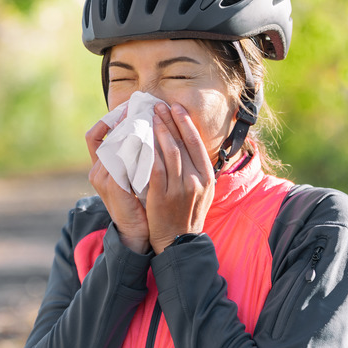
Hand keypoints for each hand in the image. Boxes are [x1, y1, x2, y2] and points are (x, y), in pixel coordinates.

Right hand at [86, 118, 150, 253]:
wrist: (137, 233)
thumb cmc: (139, 203)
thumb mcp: (134, 176)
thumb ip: (134, 156)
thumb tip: (147, 130)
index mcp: (100, 166)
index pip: (94, 135)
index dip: (109, 119)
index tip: (129, 107)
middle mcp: (97, 170)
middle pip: (107, 135)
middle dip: (126, 119)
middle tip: (145, 106)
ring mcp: (103, 178)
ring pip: (117, 144)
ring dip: (135, 130)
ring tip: (153, 118)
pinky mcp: (114, 186)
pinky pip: (124, 159)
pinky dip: (139, 147)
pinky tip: (154, 140)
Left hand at [146, 103, 214, 253]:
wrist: (178, 241)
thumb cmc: (187, 213)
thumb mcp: (203, 190)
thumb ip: (197, 168)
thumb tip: (187, 142)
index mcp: (207, 176)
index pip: (196, 142)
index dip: (186, 123)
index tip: (176, 107)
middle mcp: (196, 180)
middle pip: (182, 143)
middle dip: (170, 121)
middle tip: (158, 106)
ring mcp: (180, 188)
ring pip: (170, 152)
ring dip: (159, 131)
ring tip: (150, 117)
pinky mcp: (162, 196)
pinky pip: (155, 168)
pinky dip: (149, 152)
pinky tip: (141, 140)